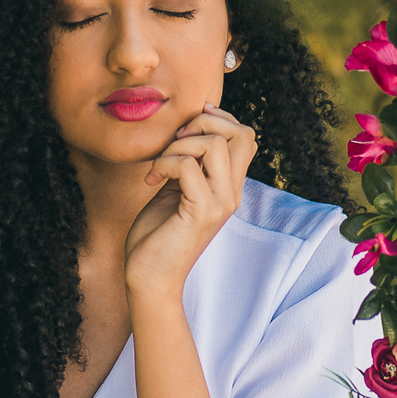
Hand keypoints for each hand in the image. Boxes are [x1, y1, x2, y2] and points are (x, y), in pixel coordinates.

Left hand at [124, 105, 255, 301]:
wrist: (150, 278)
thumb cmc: (158, 235)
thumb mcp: (176, 190)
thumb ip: (188, 164)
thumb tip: (187, 131)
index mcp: (229, 186)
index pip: (246, 136)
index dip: (218, 120)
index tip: (185, 129)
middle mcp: (231, 193)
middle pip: (242, 134)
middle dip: (203, 123)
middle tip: (175, 142)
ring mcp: (220, 203)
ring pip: (215, 144)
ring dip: (179, 145)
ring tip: (160, 164)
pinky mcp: (200, 212)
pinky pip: (188, 166)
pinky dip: (165, 163)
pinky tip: (151, 179)